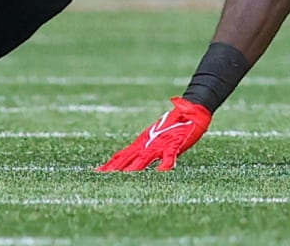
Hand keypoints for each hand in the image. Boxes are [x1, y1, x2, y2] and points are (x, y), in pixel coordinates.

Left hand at [97, 97, 211, 171]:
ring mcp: (159, 145)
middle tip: (101, 178)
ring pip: (143, 160)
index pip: (121, 155)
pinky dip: (164, 165)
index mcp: (142, 143)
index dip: (110, 164)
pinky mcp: (173, 144)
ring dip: (134, 170)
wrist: (192, 111)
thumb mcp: (157, 135)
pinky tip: (161, 172)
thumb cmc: (174, 123)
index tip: (97, 173)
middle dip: (114, 170)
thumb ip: (148, 141)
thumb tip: (139, 144)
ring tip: (125, 178)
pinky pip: (168, 157)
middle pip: (127, 160)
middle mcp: (147, 145)